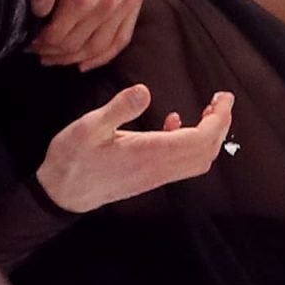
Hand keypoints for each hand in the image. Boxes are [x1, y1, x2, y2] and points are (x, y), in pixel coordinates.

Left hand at [27, 0, 142, 70]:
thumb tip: (41, 14)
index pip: (58, 38)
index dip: (41, 45)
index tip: (30, 44)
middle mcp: (108, 3)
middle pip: (77, 45)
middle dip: (55, 52)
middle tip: (39, 51)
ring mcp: (125, 1)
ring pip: (99, 47)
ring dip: (76, 57)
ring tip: (57, 57)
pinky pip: (122, 38)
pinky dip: (105, 55)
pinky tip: (87, 62)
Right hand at [36, 85, 233, 212]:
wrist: (61, 194)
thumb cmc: (72, 160)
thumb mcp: (89, 127)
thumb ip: (118, 108)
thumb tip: (144, 90)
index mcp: (149, 154)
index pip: (199, 140)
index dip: (218, 119)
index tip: (223, 97)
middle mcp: (157, 168)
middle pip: (205, 153)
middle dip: (220, 127)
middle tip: (221, 101)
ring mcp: (154, 176)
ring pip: (196, 161)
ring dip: (207, 136)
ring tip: (207, 111)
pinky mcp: (147, 177)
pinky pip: (179, 163)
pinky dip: (188, 143)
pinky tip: (174, 123)